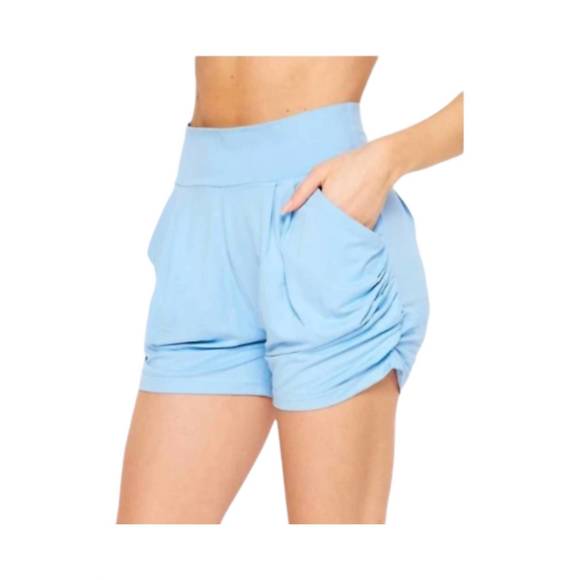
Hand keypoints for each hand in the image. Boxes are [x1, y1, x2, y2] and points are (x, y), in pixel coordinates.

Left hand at [281, 136, 404, 228]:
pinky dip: (346, 234)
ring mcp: (358, 223)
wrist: (381, 162)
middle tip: (310, 235)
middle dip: (317, 233)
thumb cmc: (348, 164)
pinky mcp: (369, 225)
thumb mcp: (320, 171)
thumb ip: (301, 192)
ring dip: (331, 235)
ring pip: (338, 237)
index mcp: (330, 205)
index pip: (310, 226)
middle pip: (324, 234)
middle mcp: (345, 218)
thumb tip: (283, 211)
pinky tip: (341, 227)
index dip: (304, 228)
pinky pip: (353, 236)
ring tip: (327, 229)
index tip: (299, 229)